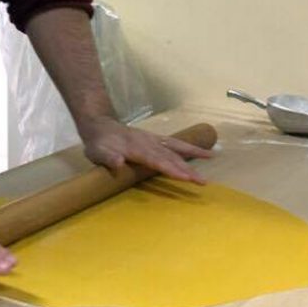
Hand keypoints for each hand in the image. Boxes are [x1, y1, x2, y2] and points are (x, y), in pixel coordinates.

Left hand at [79, 116, 210, 183]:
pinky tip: (205, 153)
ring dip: (193, 156)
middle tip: (202, 181)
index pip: (156, 160)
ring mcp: (153, 140)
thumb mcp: (96, 152)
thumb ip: (107, 157)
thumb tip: (117, 162)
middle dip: (186, 169)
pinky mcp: (156, 140)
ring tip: (211, 160)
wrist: (99, 125)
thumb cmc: (98, 143)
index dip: (170, 168)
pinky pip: (176, 144)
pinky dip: (190, 148)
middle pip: (170, 157)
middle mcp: (148, 143)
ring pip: (176, 149)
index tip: (185, 177)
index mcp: (135, 148)